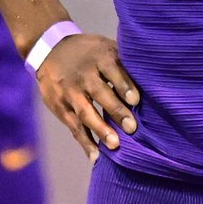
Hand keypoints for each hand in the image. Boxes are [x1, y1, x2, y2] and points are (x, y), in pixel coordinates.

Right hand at [35, 33, 139, 162]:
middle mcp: (83, 74)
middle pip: (99, 92)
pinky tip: (96, 156)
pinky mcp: (60, 106)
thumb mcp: (104, 47)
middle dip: (115, 110)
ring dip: (100, 129)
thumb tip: (151, 79)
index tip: (135, 100)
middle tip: (131, 127)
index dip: (123, 84)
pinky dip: (85, 142)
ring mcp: (70, 91)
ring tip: (114, 145)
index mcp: (99, 56)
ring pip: (85, 111)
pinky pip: (74, 126)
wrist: (51, 50)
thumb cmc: (89, 52)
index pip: (112, 69)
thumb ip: (123, 62)